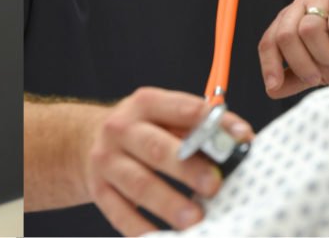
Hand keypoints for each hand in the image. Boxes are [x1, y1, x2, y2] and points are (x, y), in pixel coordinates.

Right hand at [85, 87, 251, 235]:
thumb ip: (201, 126)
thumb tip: (243, 141)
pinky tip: (163, 236)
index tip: (241, 138)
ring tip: (193, 219)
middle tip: (214, 186)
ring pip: (138, 184)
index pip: (184, 109)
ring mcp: (107, 161)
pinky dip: (141, 227)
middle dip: (188, 169)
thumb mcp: (166, 116)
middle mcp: (122, 130)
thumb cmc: (142, 129)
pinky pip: (119, 212)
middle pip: (156, 149)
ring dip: (168, 203)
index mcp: (146, 104)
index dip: (213, 123)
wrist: (85, 139)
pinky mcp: (99, 189)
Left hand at [257, 0, 328, 96]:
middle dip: (301, 63)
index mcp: (291, 20)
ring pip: (309, 28)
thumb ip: (295, 78)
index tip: (273, 85)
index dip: (269, 64)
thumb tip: (271, 90)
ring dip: (324, 53)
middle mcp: (303, 5)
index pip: (269, 40)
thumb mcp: (320, 71)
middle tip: (317, 77)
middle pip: (285, 35)